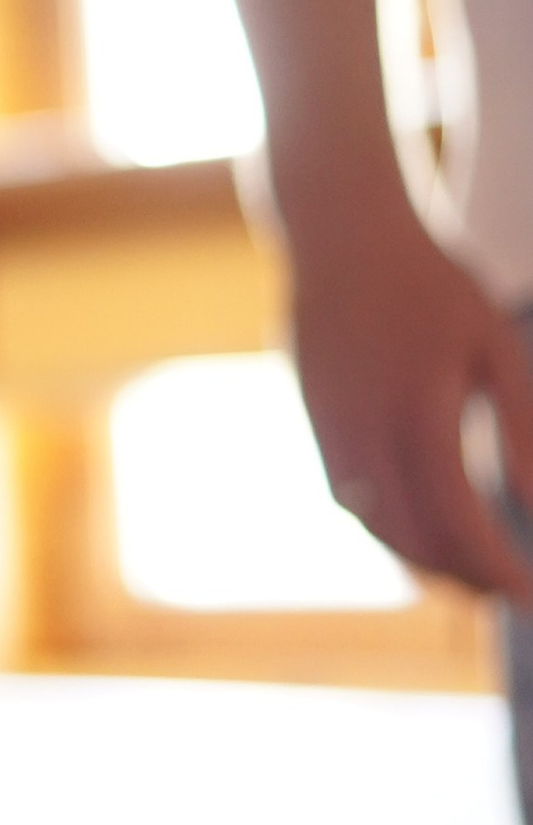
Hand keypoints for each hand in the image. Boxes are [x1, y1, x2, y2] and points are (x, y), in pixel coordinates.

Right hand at [279, 182, 532, 602]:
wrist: (339, 229)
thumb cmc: (432, 282)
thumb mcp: (495, 342)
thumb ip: (521, 425)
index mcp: (418, 407)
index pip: (456, 516)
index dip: (493, 565)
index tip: (529, 595)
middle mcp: (363, 427)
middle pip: (409, 535)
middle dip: (460, 577)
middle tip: (507, 591)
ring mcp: (328, 425)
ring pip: (372, 523)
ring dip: (420, 560)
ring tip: (469, 572)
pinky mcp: (313, 418)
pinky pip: (347, 494)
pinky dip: (385, 525)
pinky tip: (421, 525)